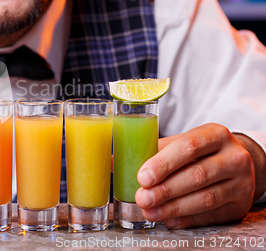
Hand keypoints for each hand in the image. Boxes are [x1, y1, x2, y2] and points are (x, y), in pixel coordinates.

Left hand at [135, 123, 256, 228]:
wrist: (235, 163)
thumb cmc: (199, 152)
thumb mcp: (181, 143)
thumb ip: (151, 150)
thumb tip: (113, 162)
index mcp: (215, 134)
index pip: (189, 146)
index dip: (164, 163)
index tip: (142, 177)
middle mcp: (233, 156)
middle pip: (197, 175)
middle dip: (166, 190)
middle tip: (142, 198)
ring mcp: (241, 181)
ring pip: (206, 198)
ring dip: (173, 207)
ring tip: (149, 211)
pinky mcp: (241, 204)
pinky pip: (213, 214)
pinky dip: (188, 218)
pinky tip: (169, 219)